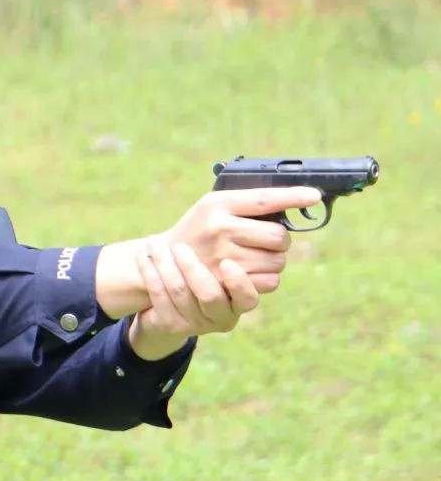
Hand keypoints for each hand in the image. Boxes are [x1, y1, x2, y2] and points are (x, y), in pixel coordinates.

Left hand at [127, 238, 262, 360]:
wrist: (174, 304)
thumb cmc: (208, 271)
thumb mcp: (226, 264)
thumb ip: (241, 246)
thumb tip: (263, 214)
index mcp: (241, 302)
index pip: (247, 297)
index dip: (238, 282)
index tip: (226, 262)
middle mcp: (222, 317)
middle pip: (209, 295)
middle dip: (192, 269)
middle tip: (179, 246)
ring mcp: (195, 324)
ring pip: (179, 292)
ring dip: (165, 263)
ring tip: (154, 242)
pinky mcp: (169, 324)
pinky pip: (157, 295)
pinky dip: (149, 271)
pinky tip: (144, 254)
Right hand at [162, 187, 320, 291]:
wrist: (166, 261)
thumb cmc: (199, 230)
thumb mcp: (214, 207)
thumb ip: (246, 204)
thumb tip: (293, 203)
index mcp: (218, 205)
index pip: (265, 199)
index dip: (294, 197)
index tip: (314, 196)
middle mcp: (220, 229)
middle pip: (278, 236)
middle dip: (279, 240)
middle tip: (265, 240)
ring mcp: (223, 259)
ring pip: (278, 261)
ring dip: (274, 260)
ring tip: (255, 257)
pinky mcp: (227, 284)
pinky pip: (270, 282)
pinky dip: (268, 278)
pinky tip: (253, 273)